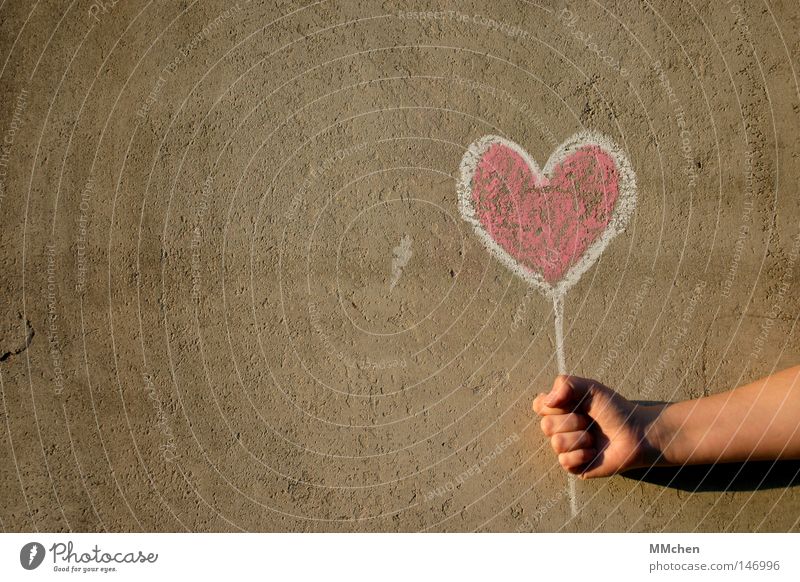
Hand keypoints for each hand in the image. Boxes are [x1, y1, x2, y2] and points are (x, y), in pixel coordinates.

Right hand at [532, 375, 663, 477]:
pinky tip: (594, 452)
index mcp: (560, 408)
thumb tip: (547, 400)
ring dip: (580, 438)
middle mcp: (559, 428)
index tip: (573, 403)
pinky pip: (564, 461)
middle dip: (572, 421)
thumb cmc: (615, 409)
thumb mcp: (591, 388)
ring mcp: (565, 448)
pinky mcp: (574, 466)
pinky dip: (582, 454)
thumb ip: (566, 384)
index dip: (553, 405)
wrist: (637, 433)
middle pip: (546, 425)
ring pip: (556, 443)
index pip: (539, 406)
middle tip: (589, 421)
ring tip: (594, 437)